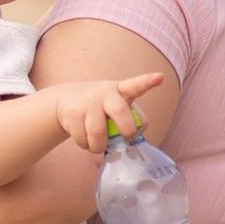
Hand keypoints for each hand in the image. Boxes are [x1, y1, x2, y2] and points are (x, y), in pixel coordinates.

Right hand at [45, 70, 164, 155]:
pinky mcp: (72, 113)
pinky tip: (84, 138)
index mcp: (120, 90)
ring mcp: (87, 102)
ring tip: (97, 144)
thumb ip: (131, 118)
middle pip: (120, 112)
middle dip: (126, 130)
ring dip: (99, 146)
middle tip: (126, 138)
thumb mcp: (116, 105)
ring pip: (98, 134)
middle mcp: (104, 93)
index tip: (159, 77)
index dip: (147, 82)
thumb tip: (137, 136)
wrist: (65, 100)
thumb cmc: (99, 106)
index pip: (135, 85)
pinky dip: (86, 146)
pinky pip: (83, 140)